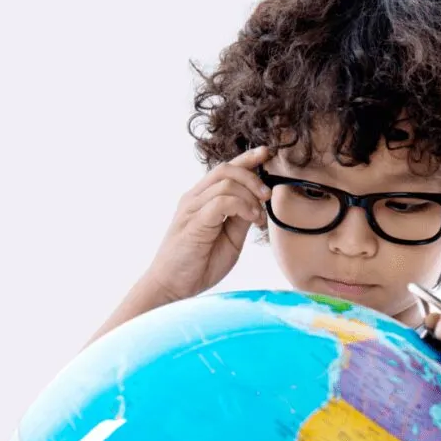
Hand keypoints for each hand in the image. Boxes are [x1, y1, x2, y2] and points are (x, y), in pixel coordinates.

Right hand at [143, 145, 274, 302]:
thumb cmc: (199, 263)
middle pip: (226, 169)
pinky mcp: (193, 222)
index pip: (225, 169)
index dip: (247, 158)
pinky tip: (251, 219)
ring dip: (250, 196)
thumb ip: (241, 217)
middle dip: (253, 176)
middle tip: (267, 195)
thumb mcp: (231, 237)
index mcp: (202, 199)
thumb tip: (259, 201)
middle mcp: (194, 198)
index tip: (267, 153)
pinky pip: (221, 201)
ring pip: (225, 183)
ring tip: (257, 217)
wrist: (173, 287)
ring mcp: (192, 209)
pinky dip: (242, 206)